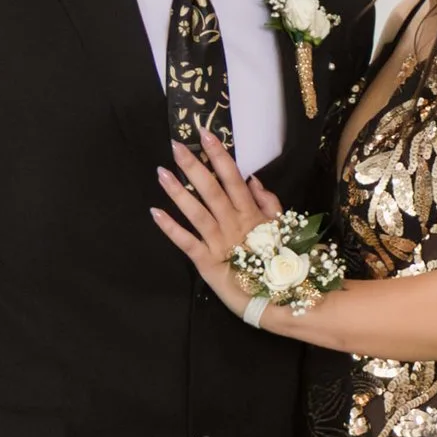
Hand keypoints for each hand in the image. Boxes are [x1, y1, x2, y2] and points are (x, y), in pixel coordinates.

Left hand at [151, 130, 278, 311]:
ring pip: (197, 213)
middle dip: (194, 167)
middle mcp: (234, 224)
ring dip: (178, 192)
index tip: (205, 135)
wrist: (279, 300)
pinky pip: (187, 243)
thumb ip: (267, 203)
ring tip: (161, 173)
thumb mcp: (280, 229)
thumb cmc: (278, 263)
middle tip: (175, 146)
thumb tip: (252, 178)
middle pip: (212, 191)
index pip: (233, 179)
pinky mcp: (207, 263)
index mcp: (251, 214)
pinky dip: (171, 228)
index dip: (219, 156)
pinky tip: (155, 213)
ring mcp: (219, 243)